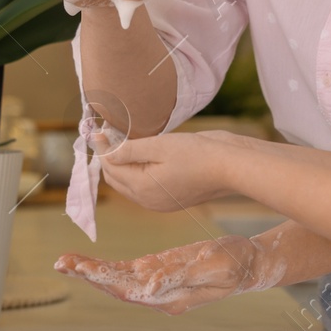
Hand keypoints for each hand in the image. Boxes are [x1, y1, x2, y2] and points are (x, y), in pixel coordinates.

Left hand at [53, 235, 280, 314]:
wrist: (249, 264)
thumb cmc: (236, 264)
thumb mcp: (213, 266)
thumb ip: (180, 277)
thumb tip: (149, 285)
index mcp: (171, 296)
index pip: (129, 289)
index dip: (103, 278)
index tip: (82, 268)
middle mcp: (159, 294)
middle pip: (116, 285)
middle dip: (87, 274)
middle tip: (61, 262)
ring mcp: (157, 283)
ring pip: (117, 278)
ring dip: (91, 270)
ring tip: (65, 261)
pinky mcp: (158, 270)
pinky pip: (126, 270)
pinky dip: (106, 265)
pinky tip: (88, 262)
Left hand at [98, 131, 235, 210]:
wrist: (231, 167)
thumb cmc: (197, 154)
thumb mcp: (159, 146)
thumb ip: (127, 149)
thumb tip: (100, 146)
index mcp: (142, 188)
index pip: (110, 168)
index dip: (104, 148)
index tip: (101, 128)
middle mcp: (148, 201)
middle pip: (117, 179)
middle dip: (111, 159)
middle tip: (112, 134)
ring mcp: (160, 203)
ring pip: (130, 184)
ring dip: (124, 165)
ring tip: (127, 142)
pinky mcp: (172, 199)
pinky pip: (145, 187)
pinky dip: (139, 172)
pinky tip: (147, 155)